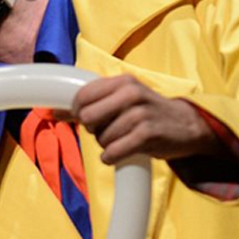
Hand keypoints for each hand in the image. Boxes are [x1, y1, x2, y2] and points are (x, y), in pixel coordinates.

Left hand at [62, 74, 219, 164]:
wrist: (187, 125)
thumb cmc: (146, 112)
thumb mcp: (119, 101)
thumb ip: (87, 105)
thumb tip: (51, 112)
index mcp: (122, 81)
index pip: (82, 96)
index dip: (78, 112)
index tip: (87, 118)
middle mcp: (131, 93)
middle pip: (87, 117)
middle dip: (92, 129)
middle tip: (107, 130)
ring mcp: (140, 114)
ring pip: (101, 137)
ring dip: (107, 144)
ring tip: (123, 140)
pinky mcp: (148, 135)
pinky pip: (113, 152)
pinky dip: (112, 157)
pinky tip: (120, 153)